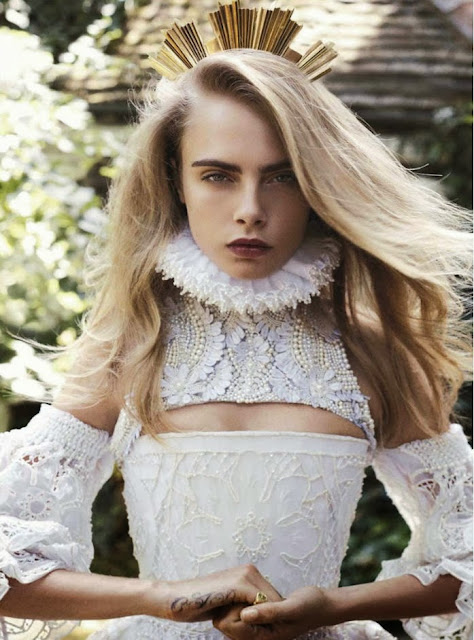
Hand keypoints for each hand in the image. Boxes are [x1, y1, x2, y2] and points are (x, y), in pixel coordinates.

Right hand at [150, 564, 281, 622]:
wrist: (177, 598)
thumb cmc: (201, 603)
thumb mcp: (229, 602)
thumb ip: (245, 602)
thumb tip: (262, 613)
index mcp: (249, 573)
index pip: (273, 598)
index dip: (269, 616)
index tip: (258, 629)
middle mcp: (250, 570)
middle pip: (275, 601)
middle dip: (268, 618)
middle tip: (248, 630)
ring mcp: (245, 575)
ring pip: (270, 604)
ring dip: (263, 620)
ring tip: (244, 629)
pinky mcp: (238, 584)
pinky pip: (260, 605)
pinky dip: (257, 619)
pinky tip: (243, 625)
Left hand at [213, 586, 330, 638]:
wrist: (322, 604)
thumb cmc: (310, 606)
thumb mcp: (291, 608)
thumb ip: (268, 612)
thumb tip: (244, 614)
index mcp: (264, 637)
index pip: (232, 628)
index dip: (230, 610)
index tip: (236, 594)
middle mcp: (259, 635)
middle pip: (229, 623)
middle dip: (231, 606)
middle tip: (239, 590)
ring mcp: (259, 626)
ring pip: (234, 615)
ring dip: (235, 601)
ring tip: (244, 590)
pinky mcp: (260, 617)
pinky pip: (243, 610)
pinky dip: (242, 600)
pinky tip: (249, 591)